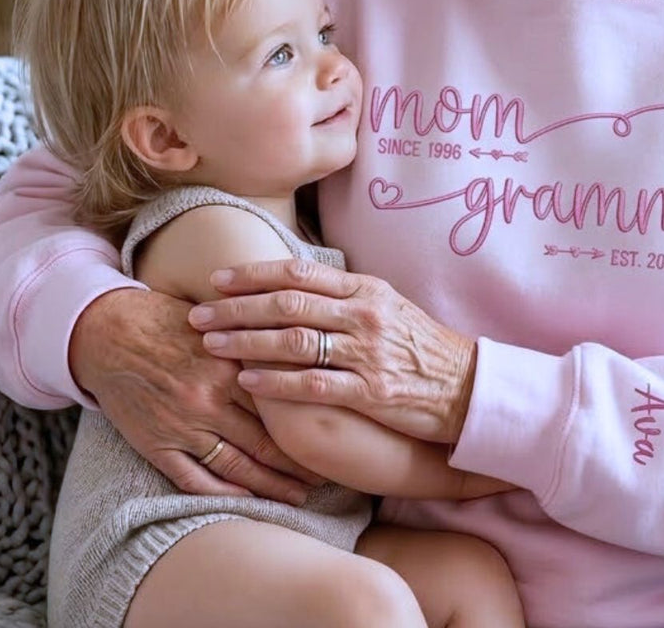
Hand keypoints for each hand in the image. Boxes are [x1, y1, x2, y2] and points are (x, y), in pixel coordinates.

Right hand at [69, 287, 323, 501]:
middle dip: (297, 463)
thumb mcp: (219, 323)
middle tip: (326, 477)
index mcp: (229, 366)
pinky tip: (246, 499)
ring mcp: (182, 426)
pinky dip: (222, 493)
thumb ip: (254, 340)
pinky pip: (194, 480)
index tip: (334, 434)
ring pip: (236, 466)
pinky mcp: (157, 445)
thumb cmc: (170, 322)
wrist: (111, 333)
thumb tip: (300, 345)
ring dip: (269, 485)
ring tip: (297, 496)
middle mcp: (209, 400)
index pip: (281, 403)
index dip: (309, 423)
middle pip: (265, 441)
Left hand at [189, 260, 477, 443]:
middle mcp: (363, 314)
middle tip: (198, 313)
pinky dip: (276, 383)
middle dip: (237, 309)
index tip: (218, 280)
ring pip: (294, 341)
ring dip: (247, 342)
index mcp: (364, 288)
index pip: (299, 272)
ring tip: (211, 345)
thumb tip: (291, 282)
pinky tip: (247, 382)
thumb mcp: (385, 304)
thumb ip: (342, 294)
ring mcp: (367, 352)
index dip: (254, 275)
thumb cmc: (418, 344)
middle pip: (287, 303)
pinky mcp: (370, 391)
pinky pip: (313, 385)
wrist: (465, 385)